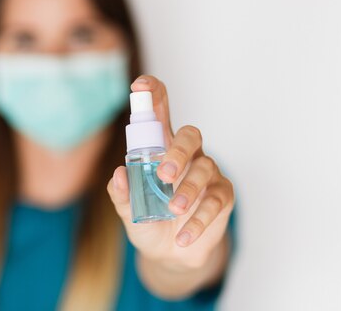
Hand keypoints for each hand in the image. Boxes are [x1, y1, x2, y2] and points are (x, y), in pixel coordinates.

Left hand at [107, 75, 234, 270]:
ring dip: (188, 190)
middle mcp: (186, 155)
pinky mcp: (222, 196)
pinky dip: (199, 219)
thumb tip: (118, 174)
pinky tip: (184, 235)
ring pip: (205, 169)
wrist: (169, 254)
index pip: (160, 114)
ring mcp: (207, 174)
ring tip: (173, 211)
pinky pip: (216, 201)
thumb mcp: (128, 209)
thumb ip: (121, 193)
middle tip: (163, 174)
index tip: (140, 86)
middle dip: (178, 151)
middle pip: (191, 136)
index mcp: (160, 149)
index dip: (153, 95)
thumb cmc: (148, 221)